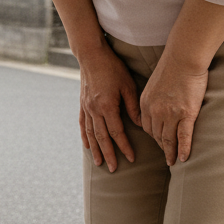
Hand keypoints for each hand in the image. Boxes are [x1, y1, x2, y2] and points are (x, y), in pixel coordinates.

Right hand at [78, 44, 140, 172]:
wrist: (91, 55)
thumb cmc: (112, 68)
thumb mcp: (128, 85)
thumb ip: (133, 107)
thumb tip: (142, 126)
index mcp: (107, 106)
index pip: (116, 132)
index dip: (124, 146)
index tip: (132, 158)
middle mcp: (94, 109)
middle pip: (101, 137)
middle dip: (108, 154)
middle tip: (114, 169)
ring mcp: (86, 107)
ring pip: (90, 133)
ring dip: (95, 149)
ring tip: (99, 163)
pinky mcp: (82, 103)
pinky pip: (82, 124)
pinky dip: (84, 136)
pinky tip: (87, 145)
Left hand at [140, 49, 207, 163]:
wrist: (183, 59)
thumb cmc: (170, 69)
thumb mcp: (152, 86)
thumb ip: (150, 100)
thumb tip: (152, 112)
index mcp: (144, 103)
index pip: (146, 127)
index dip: (153, 138)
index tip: (158, 144)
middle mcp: (154, 110)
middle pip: (156, 136)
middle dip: (161, 148)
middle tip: (166, 158)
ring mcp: (170, 113)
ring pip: (168, 139)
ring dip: (170, 152)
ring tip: (172, 162)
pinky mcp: (186, 113)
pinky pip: (183, 136)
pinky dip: (183, 149)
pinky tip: (183, 158)